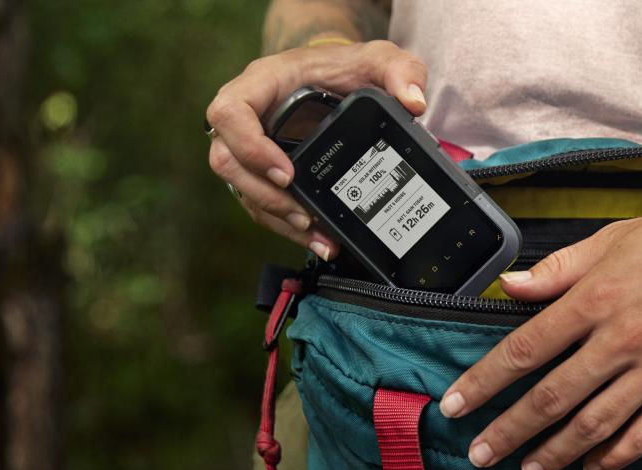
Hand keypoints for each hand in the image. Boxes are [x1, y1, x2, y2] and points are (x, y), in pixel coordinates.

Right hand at [205, 40, 427, 259]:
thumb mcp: (378, 59)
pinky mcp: (263, 172)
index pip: (230, 113)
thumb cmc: (349, 67)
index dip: (249, 147)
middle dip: (265, 196)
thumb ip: (400, 70)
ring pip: (242, 189)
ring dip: (277, 219)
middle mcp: (247, 116)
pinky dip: (286, 226)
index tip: (287, 173)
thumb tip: (414, 103)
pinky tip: (318, 238)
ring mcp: (251, 147)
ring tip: (316, 235)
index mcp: (262, 84)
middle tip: (304, 216)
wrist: (340, 80)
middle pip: (227, 161)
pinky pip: (262, 204)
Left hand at [438, 178, 641, 469]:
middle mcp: (621, 339)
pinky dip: (615, 456)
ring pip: (594, 424)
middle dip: (509, 431)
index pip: (525, 349)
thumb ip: (560, 268)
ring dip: (555, 453)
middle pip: (551, 398)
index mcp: (595, 298)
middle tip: (480, 456)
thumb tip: (509, 286)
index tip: (455, 406)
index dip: (485, 381)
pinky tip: (592, 467)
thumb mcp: (616, 238)